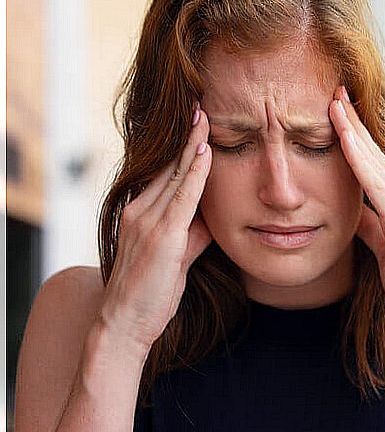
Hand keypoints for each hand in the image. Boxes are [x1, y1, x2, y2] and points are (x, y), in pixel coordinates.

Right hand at [99, 105, 213, 352]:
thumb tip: (212, 217)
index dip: (183, 148)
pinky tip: (205, 153)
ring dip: (193, 145)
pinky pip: (182, 196)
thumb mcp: (178, 256)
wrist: (124, 324)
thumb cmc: (151, 293)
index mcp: (140, 212)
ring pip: (175, 175)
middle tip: (202, 107)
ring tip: (205, 118)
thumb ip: (194, 233)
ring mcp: (147, 221)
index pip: (166, 173)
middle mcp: (139, 210)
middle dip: (187, 137)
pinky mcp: (160, 235)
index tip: (197, 124)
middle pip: (169, 166)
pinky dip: (195, 173)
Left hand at [329, 87, 384, 336]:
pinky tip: (345, 141)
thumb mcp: (384, 247)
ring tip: (334, 104)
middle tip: (335, 92)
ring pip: (375, 161)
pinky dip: (360, 160)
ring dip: (353, 131)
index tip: (338, 113)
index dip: (356, 136)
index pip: (376, 163)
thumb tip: (349, 209)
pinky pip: (376, 184)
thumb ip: (370, 224)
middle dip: (354, 122)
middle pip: (376, 152)